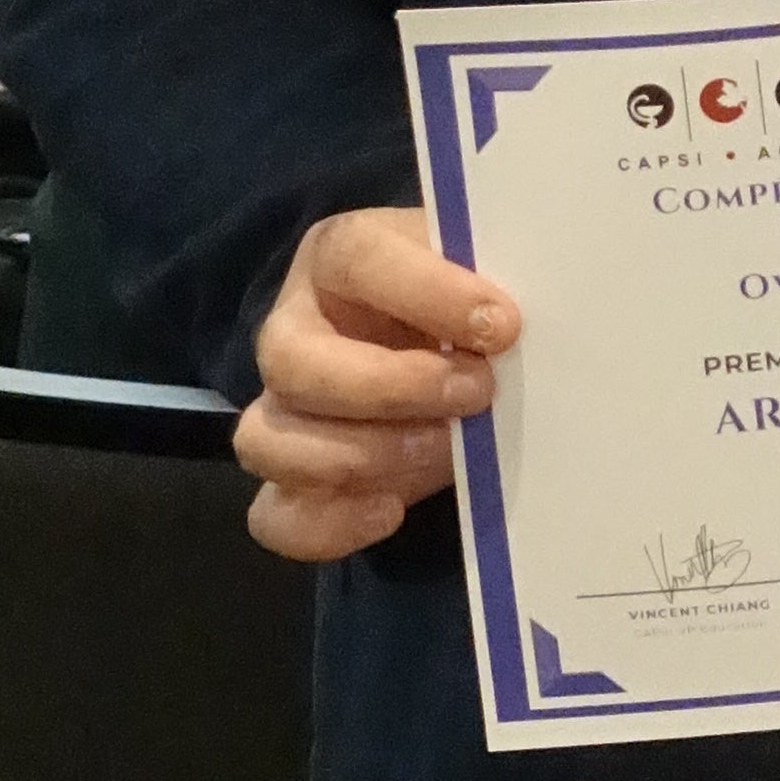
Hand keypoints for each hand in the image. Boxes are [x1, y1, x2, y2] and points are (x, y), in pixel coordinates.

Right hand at [239, 206, 518, 564]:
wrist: (449, 353)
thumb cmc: (466, 304)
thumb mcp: (479, 277)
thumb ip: (488, 292)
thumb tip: (514, 329)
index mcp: (337, 258)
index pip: (356, 258)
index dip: (426, 291)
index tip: (502, 325)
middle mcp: (293, 330)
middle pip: (290, 360)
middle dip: (390, 387)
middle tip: (476, 394)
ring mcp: (282, 410)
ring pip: (266, 440)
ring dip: (360, 456)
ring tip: (445, 451)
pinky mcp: (292, 480)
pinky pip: (277, 516)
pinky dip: (331, 522)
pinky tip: (391, 510)